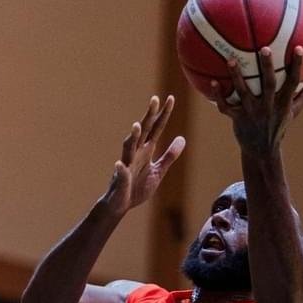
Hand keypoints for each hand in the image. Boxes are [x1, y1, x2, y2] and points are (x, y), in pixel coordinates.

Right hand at [106, 95, 186, 212]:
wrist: (121, 204)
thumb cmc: (138, 186)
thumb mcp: (159, 170)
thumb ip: (170, 155)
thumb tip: (182, 138)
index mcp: (146, 150)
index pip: (156, 128)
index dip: (163, 114)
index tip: (171, 98)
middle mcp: (136, 153)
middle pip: (143, 131)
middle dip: (148, 116)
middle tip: (155, 99)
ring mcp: (127, 165)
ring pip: (129, 148)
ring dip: (132, 137)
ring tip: (136, 126)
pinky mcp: (120, 180)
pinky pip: (120, 173)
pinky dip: (120, 169)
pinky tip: (119, 164)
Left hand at [212, 46, 302, 157]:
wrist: (262, 151)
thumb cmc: (278, 125)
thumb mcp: (294, 111)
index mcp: (283, 104)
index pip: (293, 82)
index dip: (296, 66)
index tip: (298, 48)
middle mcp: (268, 107)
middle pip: (269, 84)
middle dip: (267, 67)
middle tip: (264, 48)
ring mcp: (252, 113)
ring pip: (244, 92)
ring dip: (237, 77)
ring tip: (231, 60)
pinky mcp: (238, 118)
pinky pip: (226, 107)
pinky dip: (219, 96)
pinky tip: (213, 83)